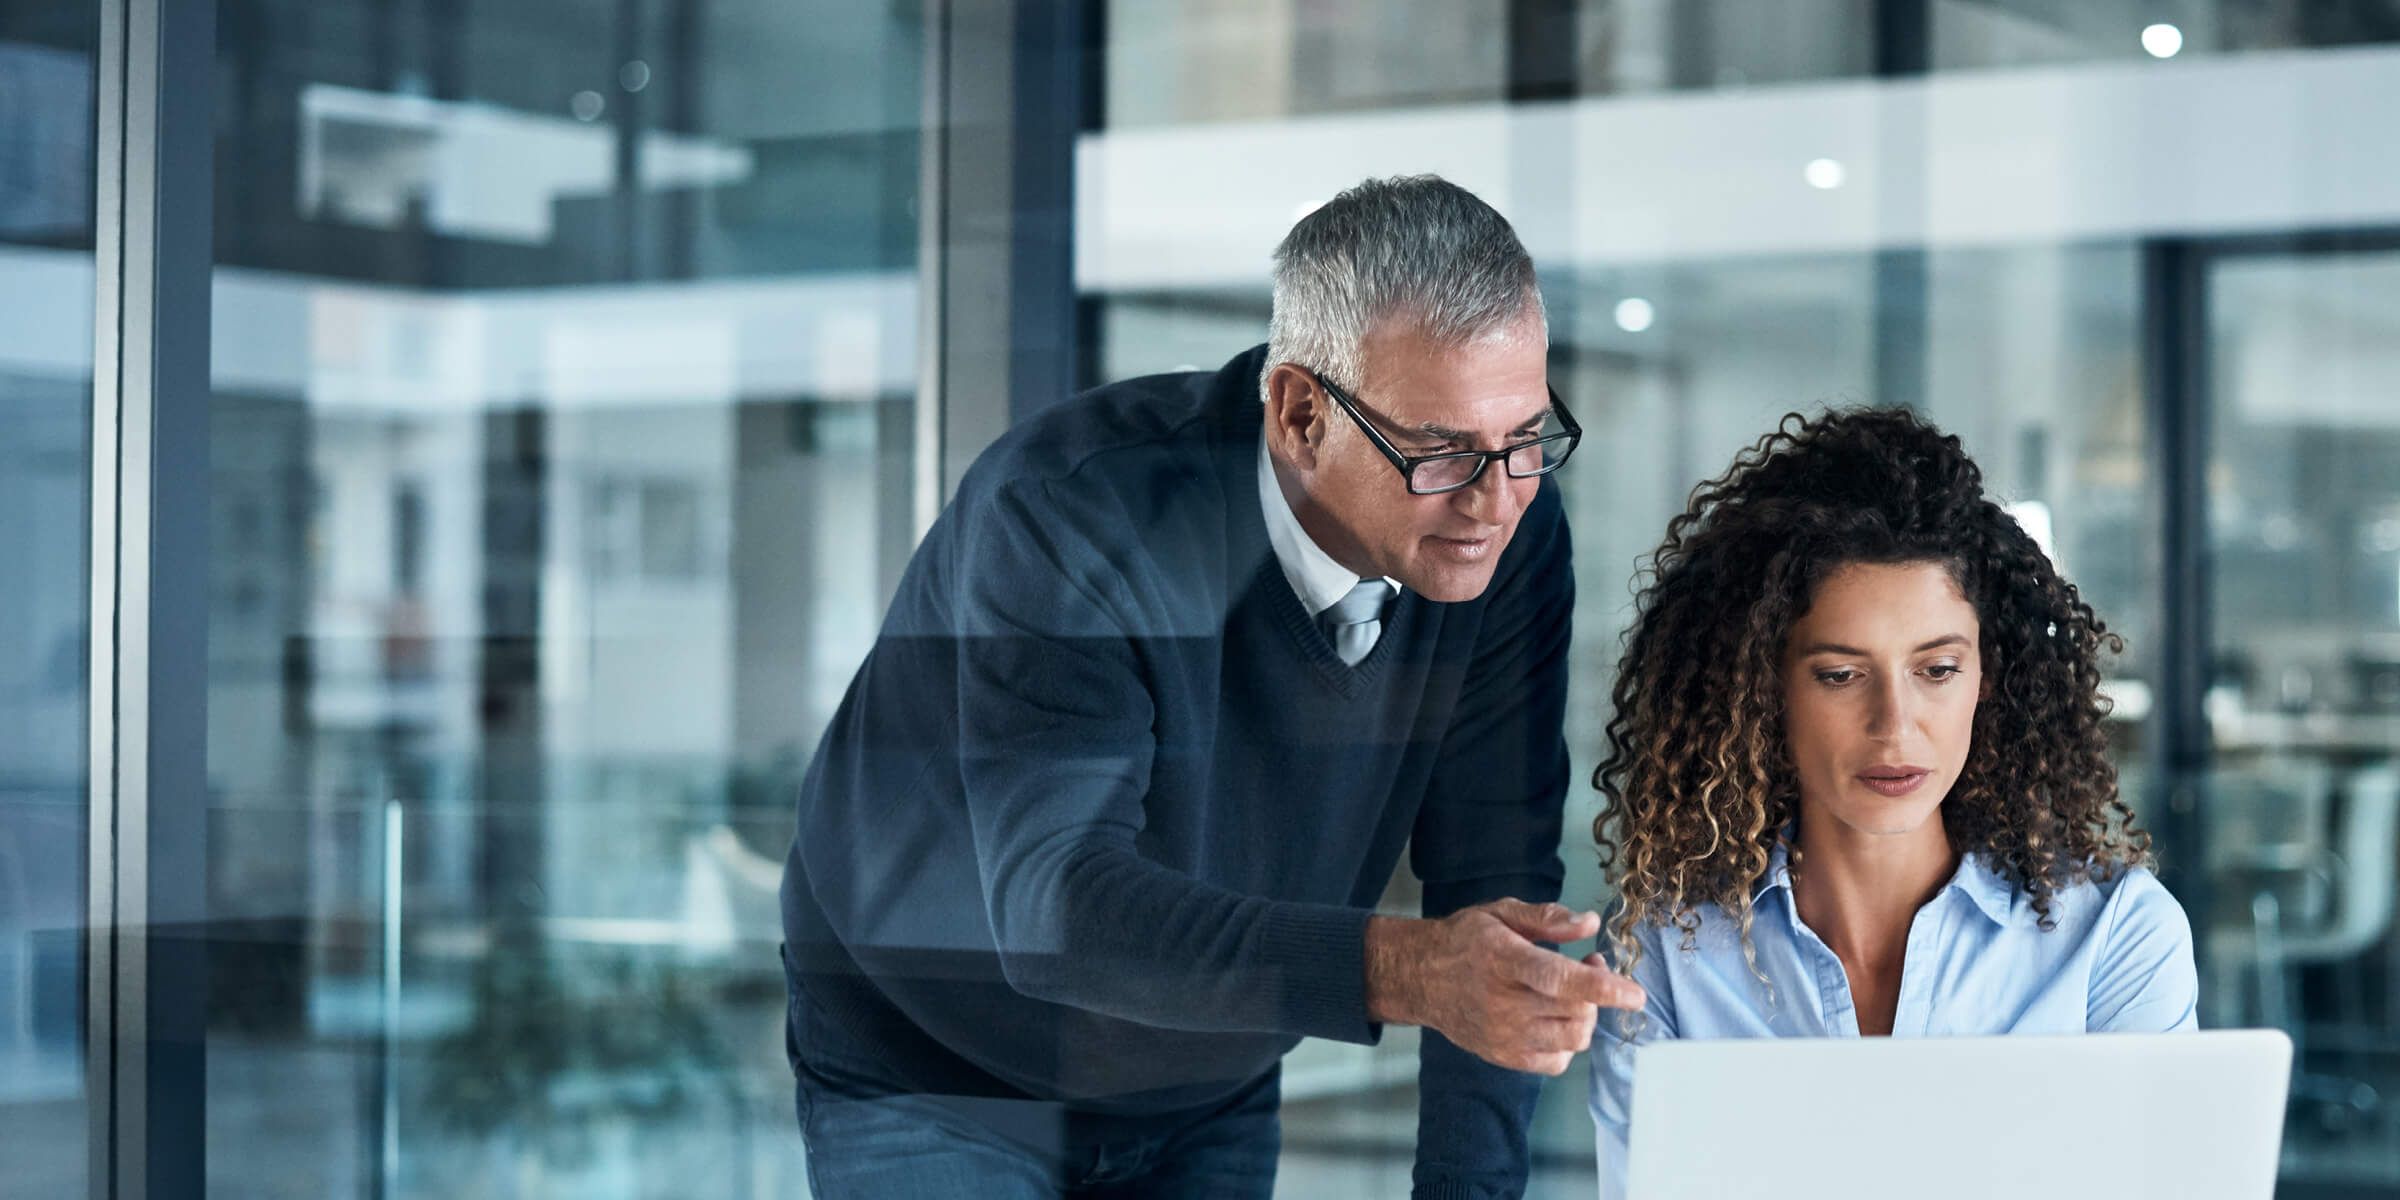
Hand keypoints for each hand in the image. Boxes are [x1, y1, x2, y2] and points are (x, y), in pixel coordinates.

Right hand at [1364, 899, 1645, 1075]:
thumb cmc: (1465, 940)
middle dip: (1598, 990)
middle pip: (1576, 1011)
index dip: (1604, 987)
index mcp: (1503, 961)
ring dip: (1586, 1016)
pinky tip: (1555, 1019)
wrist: (1419, 978)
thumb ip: (1548, 918)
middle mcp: (1503, 1003)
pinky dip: (1567, 1043)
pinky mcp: (1503, 1057)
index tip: (1635, 994)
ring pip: (1573, 1039)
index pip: (1561, 981)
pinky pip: (1557, 1063)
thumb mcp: (1501, 913)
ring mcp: (1503, 1036)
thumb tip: (1590, 923)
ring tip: (1572, 993)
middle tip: (1589, 964)